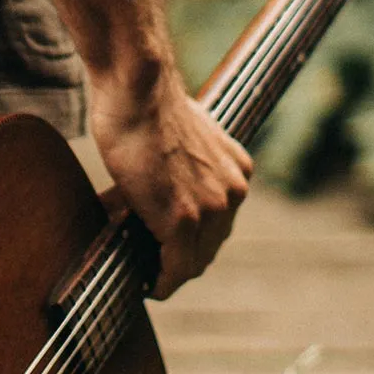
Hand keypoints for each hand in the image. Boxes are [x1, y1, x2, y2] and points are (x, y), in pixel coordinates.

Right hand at [90, 57, 250, 296]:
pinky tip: (147, 286)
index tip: (170, 247)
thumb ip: (183, 165)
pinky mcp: (181, 220)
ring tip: (148, 275)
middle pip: (211, 245)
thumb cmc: (145, 101)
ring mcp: (210, 208)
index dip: (193, 239)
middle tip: (154, 264)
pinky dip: (161, 283)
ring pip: (194, 260)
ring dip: (170, 272)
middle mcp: (233, 191)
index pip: (219, 221)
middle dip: (183, 258)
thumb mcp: (180, 136)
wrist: (137, 87)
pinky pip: (175, 268)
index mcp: (236, 168)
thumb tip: (159, 188)